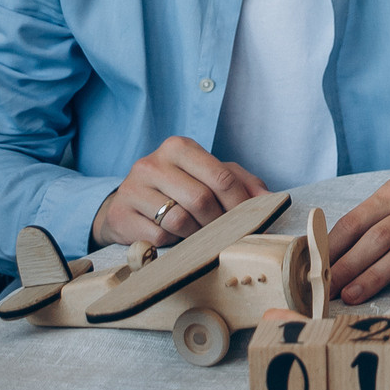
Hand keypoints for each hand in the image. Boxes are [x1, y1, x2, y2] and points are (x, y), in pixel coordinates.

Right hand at [92, 136, 267, 250]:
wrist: (127, 205)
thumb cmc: (177, 188)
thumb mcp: (208, 175)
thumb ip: (241, 181)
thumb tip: (269, 198)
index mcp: (179, 147)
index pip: (221, 177)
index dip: (240, 204)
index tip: (250, 220)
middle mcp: (153, 162)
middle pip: (201, 200)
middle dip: (218, 222)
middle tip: (222, 231)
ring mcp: (133, 188)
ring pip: (180, 220)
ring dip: (195, 234)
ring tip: (195, 232)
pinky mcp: (121, 214)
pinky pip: (159, 237)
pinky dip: (172, 242)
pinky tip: (171, 236)